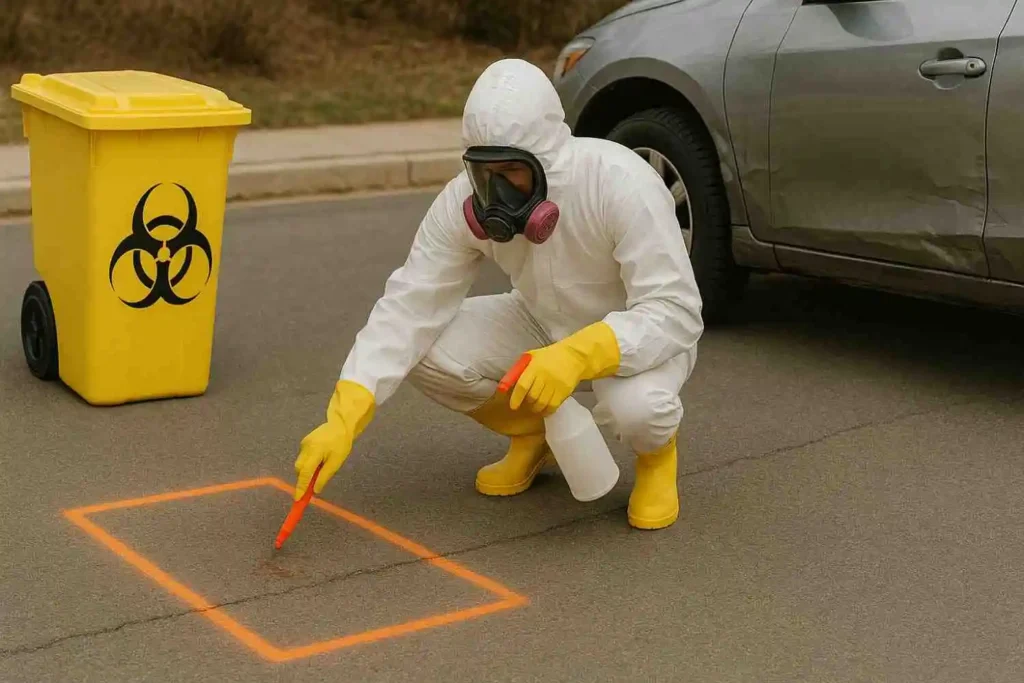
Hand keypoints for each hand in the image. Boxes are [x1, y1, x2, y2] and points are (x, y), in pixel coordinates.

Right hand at [293, 380, 375, 499]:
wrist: (340, 425)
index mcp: (314, 452)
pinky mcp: (304, 442)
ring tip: (322, 467)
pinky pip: (303, 457)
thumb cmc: (341, 444)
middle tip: (311, 488)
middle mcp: (305, 448)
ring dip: (307, 471)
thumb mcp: (336, 462)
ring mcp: (303, 444)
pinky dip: (308, 463)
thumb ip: (324, 476)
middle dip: (303, 479)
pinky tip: (320, 459)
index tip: (297, 499)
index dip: (300, 487)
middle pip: (299, 470)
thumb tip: (315, 491)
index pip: (304, 474)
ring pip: (300, 464)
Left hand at [508, 322, 620, 412]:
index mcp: (535, 367)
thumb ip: (519, 370)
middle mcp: (545, 377)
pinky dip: (546, 411)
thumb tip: (506, 385)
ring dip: (535, 408)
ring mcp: (556, 385)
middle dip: (526, 403)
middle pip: (532, 397)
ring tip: (534, 407)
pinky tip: (544, 409)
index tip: (513, 406)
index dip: (516, 398)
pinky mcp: (564, 392)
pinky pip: (553, 406)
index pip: (522, 386)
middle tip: (525, 404)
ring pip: (542, 404)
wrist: (574, 357)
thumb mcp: (532, 357)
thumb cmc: (549, 356)